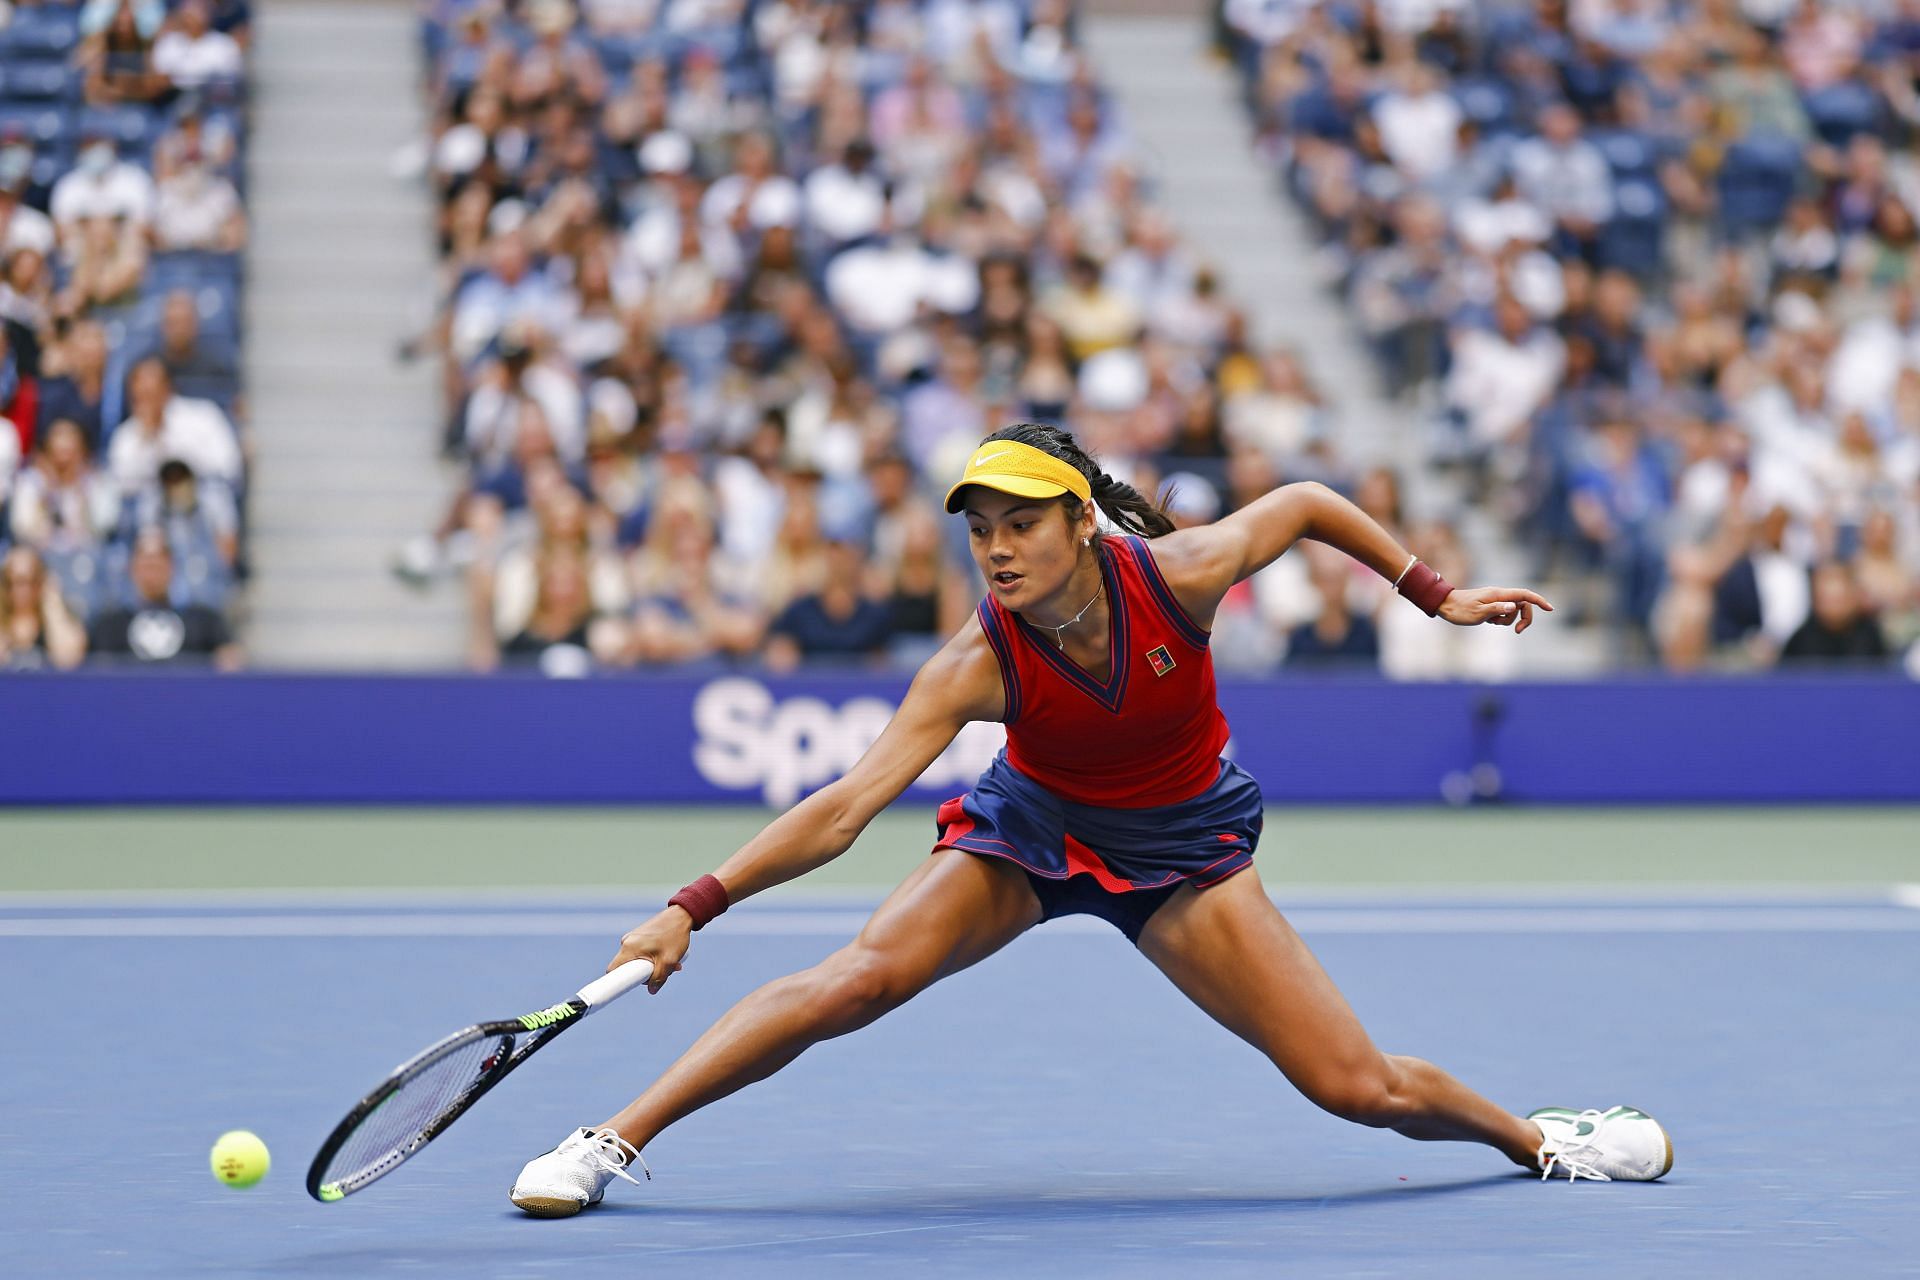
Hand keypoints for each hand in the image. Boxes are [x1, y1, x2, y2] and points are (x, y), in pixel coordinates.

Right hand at [608, 907, 693, 992]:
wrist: (682, 915)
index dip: (619, 982)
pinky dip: (654, 957)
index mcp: (629, 947)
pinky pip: (642, 953)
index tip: (631, 986)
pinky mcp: (640, 936)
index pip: (613, 970)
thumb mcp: (668, 961)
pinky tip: (669, 955)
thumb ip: (659, 978)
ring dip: (654, 966)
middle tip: (664, 972)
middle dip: (646, 974)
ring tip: (673, 963)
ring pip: (638, 961)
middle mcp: (627, 942)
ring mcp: (633, 938)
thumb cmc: (674, 936)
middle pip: (628, 967)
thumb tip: (652, 990)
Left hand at [1438, 586, 1553, 633]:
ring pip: (1512, 611)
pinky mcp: (1491, 605)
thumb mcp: (1478, 613)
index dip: (1539, 601)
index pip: (1524, 595)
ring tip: (1491, 622)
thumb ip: (1497, 609)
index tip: (1550, 609)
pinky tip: (1488, 621)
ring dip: (1507, 620)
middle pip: (1522, 604)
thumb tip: (1514, 606)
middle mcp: (1499, 595)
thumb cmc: (1460, 610)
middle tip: (1518, 632)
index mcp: (1498, 594)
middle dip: (1524, 618)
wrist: (1445, 605)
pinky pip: (1503, 613)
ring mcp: (1495, 600)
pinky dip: (1499, 620)